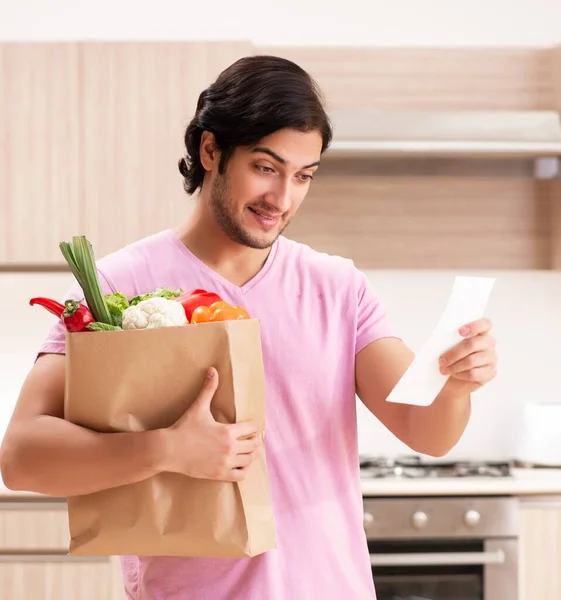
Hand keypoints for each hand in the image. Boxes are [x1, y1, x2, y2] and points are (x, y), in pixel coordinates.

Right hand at [161, 367, 262, 481]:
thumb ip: (208, 389)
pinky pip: (241, 475)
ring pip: (250, 459)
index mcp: (228, 432)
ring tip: (249, 449)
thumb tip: (213, 370)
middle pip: (254, 444)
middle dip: (254, 440)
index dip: (253, 426)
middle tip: (251, 437)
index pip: (252, 428)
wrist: (169, 450)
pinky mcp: (219, 474)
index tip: (250, 426)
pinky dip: (244, 469)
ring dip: (252, 454)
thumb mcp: (198, 407)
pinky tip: (241, 463)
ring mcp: (225, 463)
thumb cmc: (184, 428)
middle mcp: (230, 448)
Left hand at [438, 318, 497, 393]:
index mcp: (480, 332)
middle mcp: (489, 343)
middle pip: (473, 344)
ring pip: (472, 361)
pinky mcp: (490, 372)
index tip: (460, 331)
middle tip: (441, 360)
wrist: (453, 378)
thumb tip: (439, 337)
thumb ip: (447, 339)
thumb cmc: (451, 357)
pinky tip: (454, 374)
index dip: (474, 326)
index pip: (485, 324)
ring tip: (444, 369)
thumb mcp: (446, 345)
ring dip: (454, 366)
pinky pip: (473, 373)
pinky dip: (460, 374)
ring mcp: (492, 358)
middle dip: (453, 353)